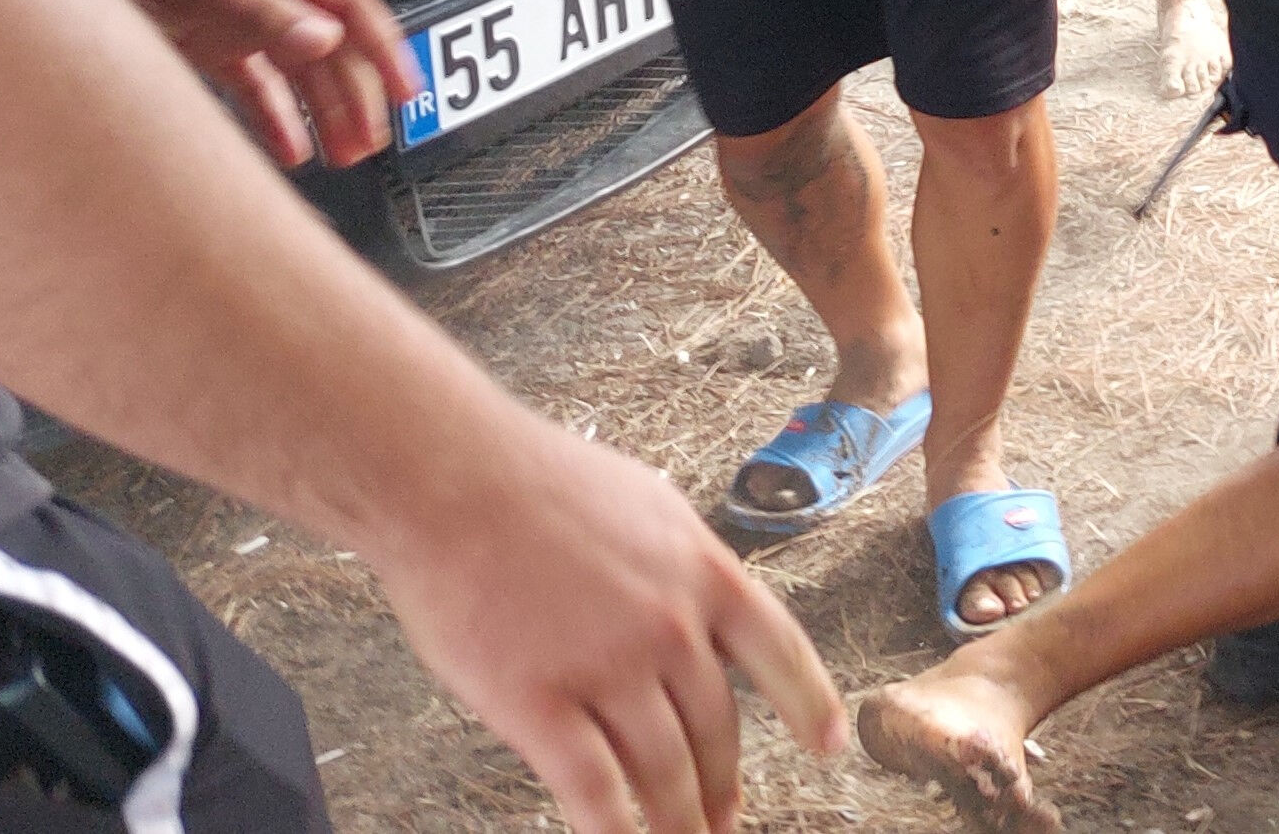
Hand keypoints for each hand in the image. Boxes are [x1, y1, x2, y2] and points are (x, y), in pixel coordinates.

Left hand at [49, 0, 418, 166]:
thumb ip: (266, 14)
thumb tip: (327, 41)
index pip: (353, 8)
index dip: (385, 51)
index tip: (405, 90)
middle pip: (331, 49)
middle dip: (355, 97)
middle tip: (367, 142)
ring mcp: (241, 21)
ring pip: (300, 74)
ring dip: (323, 114)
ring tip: (340, 155)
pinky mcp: (211, 46)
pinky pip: (257, 89)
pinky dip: (276, 120)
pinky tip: (289, 149)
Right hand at [367, 417, 845, 833]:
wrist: (450, 479)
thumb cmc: (534, 482)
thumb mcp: (647, 506)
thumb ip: (679, 567)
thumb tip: (702, 608)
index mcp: (703, 573)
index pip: (780, 652)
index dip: (809, 706)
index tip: (828, 746)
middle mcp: (670, 626)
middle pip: (715, 728)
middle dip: (722, 784)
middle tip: (725, 820)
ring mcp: (607, 667)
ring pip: (662, 769)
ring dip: (677, 821)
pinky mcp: (538, 704)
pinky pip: (592, 788)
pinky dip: (613, 830)